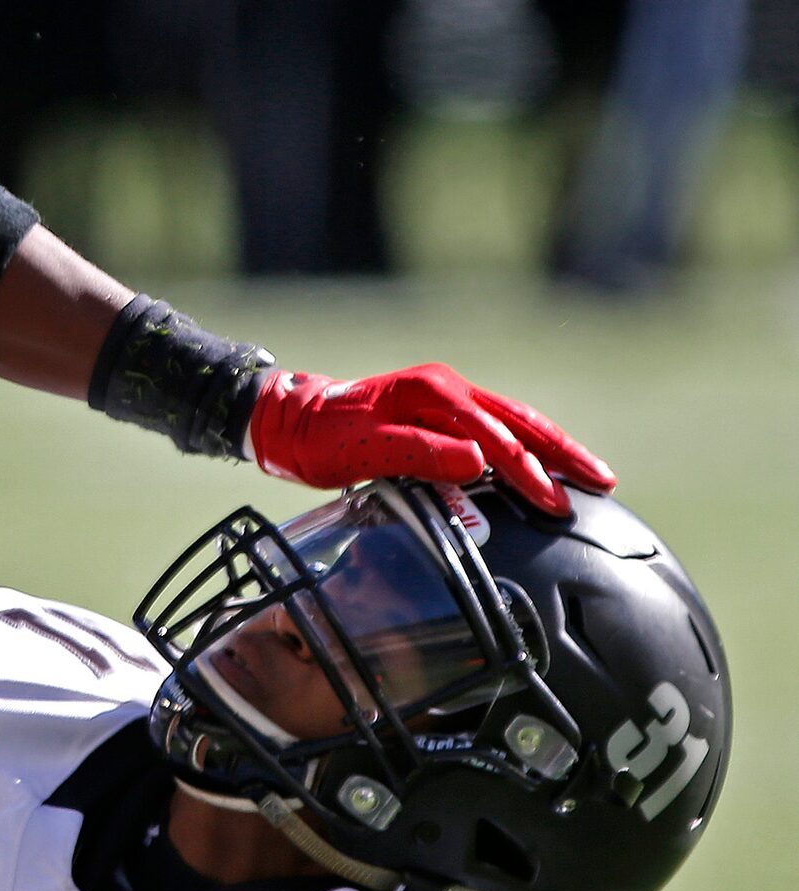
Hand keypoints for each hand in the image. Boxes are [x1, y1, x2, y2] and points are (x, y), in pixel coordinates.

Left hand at [245, 363, 613, 514]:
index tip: (555, 502)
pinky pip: (496, 425)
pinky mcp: (439, 411)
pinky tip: (543, 463)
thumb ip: (421, 453)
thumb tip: (480, 460)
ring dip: (552, 447)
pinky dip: (526, 444)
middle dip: (562, 453)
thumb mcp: (364, 449)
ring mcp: (444, 396)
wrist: (287, 420)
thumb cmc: (321, 438)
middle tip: (603, 482)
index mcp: (433, 393)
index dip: (528, 473)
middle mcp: (445, 388)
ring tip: (592, 474)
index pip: (495, 437)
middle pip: (519, 421)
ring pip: (513, 420)